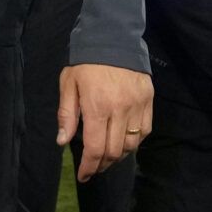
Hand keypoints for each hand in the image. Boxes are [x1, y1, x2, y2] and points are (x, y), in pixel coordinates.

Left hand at [56, 63, 152, 181]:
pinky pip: (144, 131)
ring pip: (131, 144)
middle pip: (114, 151)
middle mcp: (120, 110)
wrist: (113, 36)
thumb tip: (62, 141)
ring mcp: (137, 105)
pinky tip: (124, 140)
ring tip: (107, 155)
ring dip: (118, 155)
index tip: (83, 175)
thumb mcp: (68, 83)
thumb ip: (66, 114)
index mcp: (97, 106)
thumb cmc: (86, 61)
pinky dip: (134, 141)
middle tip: (93, 166)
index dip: (89, 167)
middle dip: (102, 164)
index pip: (95, 148)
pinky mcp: (148, 100)